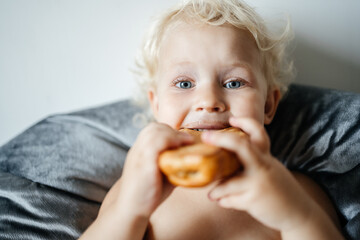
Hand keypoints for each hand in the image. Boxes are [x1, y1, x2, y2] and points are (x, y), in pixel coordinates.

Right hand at [114, 122, 193, 218]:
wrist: (131, 211)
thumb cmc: (148, 195)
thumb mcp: (162, 175)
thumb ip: (173, 165)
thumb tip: (193, 160)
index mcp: (139, 151)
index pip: (152, 130)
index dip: (168, 131)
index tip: (182, 140)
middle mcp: (137, 150)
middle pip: (153, 127)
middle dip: (172, 131)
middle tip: (186, 141)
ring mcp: (139, 155)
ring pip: (154, 131)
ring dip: (173, 134)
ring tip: (185, 142)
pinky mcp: (143, 163)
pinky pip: (155, 143)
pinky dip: (169, 141)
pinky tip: (179, 149)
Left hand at [202, 117, 315, 231]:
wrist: (300, 213)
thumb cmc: (280, 191)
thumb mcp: (270, 170)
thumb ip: (251, 164)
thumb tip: (223, 162)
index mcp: (266, 158)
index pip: (258, 134)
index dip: (245, 123)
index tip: (232, 119)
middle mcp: (263, 166)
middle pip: (241, 146)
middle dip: (221, 139)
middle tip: (206, 136)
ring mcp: (258, 183)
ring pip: (228, 182)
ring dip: (217, 188)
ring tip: (212, 193)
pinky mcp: (254, 200)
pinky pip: (230, 200)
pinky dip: (223, 200)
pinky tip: (221, 201)